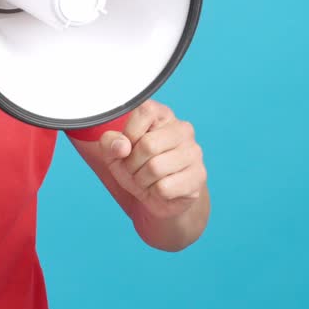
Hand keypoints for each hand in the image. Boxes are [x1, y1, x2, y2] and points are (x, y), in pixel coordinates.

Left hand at [99, 100, 205, 220]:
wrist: (158, 196)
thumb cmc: (136, 166)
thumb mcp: (114, 152)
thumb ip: (110, 143)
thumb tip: (121, 146)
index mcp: (162, 114)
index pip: (143, 112)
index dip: (128, 134)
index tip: (127, 146)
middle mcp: (182, 129)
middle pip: (148, 145)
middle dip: (132, 163)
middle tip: (134, 169)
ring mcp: (194, 152)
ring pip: (155, 168)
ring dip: (141, 180)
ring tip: (146, 179)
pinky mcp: (198, 176)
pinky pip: (165, 188)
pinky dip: (154, 192)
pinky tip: (159, 188)